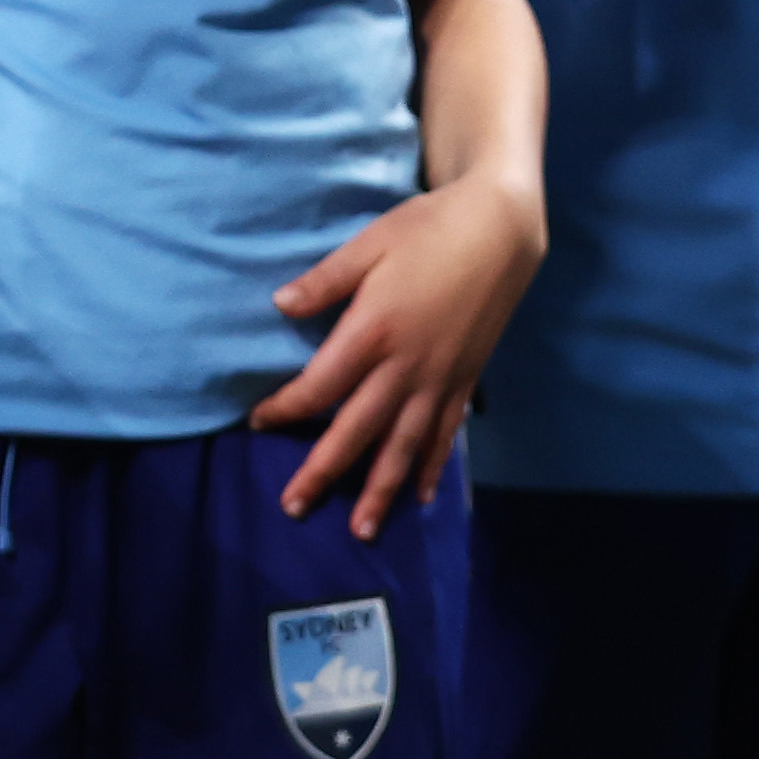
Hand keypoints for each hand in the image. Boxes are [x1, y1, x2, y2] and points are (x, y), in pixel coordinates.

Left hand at [257, 170, 546, 532]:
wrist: (501, 231)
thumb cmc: (427, 229)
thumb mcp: (367, 244)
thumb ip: (324, 281)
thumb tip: (278, 306)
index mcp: (374, 331)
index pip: (321, 385)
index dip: (287, 408)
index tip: (258, 421)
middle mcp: (406, 366)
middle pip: (358, 430)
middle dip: (323, 470)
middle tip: (293, 506)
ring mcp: (440, 379)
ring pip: (404, 446)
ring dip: (381, 489)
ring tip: (360, 529)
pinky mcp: (465, 380)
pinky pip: (445, 434)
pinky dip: (432, 467)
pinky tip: (421, 496)